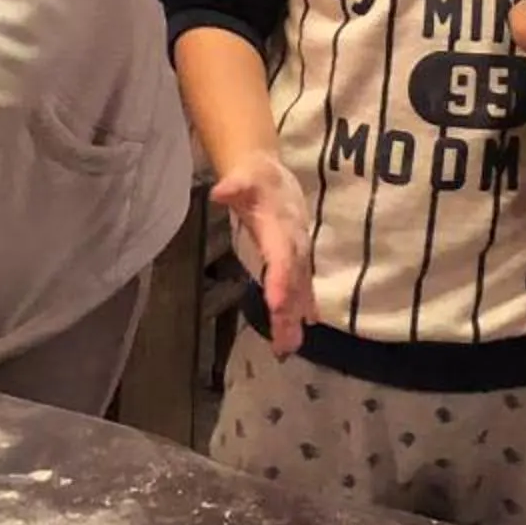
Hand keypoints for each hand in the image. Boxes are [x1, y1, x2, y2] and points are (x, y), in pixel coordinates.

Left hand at [211, 152, 312, 354]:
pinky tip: (306, 328)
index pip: (281, 257)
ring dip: (294, 318)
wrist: (274, 177)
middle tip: (283, 343)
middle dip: (288, 311)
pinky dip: (304, 307)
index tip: (275, 304)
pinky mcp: (297, 261)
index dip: (280, 280)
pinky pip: (302, 287)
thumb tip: (219, 191)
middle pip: (293, 281)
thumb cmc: (257, 178)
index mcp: (280, 227)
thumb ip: (233, 186)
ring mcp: (298, 254)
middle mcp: (294, 244)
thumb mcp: (244, 178)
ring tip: (289, 347)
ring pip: (299, 289)